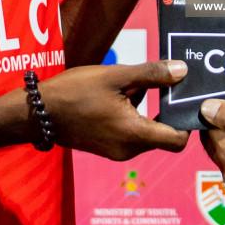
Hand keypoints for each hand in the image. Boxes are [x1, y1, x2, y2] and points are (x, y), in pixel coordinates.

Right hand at [42, 61, 190, 160]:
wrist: (38, 114)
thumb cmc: (76, 92)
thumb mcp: (116, 76)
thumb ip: (151, 74)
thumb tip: (183, 72)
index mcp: (135, 134)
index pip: (178, 140)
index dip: (187, 122)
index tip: (185, 101)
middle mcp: (129, 150)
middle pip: (164, 136)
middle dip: (166, 112)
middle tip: (165, 85)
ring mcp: (117, 152)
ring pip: (146, 134)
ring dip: (147, 112)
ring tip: (136, 85)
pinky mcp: (107, 149)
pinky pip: (131, 135)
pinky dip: (133, 118)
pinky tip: (120, 96)